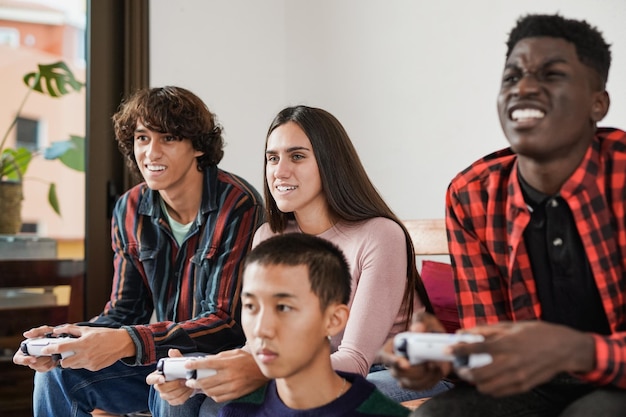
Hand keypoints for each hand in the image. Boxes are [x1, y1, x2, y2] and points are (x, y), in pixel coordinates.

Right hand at [13, 325, 58, 371]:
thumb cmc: (49, 335)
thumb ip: (36, 331)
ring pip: (43, 367)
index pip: (18, 359)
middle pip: (33, 365)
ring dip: (50, 359)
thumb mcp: (44, 331)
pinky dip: (55, 362)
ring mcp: (37, 364)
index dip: (25, 360)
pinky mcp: (46, 367)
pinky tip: (56, 356)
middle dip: (43, 359)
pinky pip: (50, 367)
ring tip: (54, 352)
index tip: (34, 359)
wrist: (60, 340)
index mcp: (25, 349)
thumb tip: (26, 334)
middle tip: (50, 353)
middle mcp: (30, 358)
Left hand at [33, 324, 134, 370]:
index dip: (50, 349)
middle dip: (62, 359)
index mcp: (82, 343)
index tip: (44, 350)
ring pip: (73, 366)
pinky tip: (90, 356)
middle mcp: (85, 354)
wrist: (122, 343)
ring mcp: (89, 363)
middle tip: (65, 354)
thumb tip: (57, 330)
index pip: (61, 348)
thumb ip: (72, 330)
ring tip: (80, 354)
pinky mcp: (93, 368)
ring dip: (72, 361)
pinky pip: (82, 367)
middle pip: (64, 363)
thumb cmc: (105, 334)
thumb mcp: (88, 329)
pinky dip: (83, 362)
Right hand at [147, 349, 196, 405]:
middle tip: (183, 380)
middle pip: (161, 389)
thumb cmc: (180, 369)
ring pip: (170, 396)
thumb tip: (172, 351)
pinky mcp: (172, 400)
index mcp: (157, 375)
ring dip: (181, 390)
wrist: (188, 378)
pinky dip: (185, 395)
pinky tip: (189, 389)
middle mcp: (159, 386)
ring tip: (189, 383)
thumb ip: (176, 356)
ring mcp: (165, 395)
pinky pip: (177, 400)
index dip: (155, 380)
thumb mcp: (179, 362)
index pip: (150, 379)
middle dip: (174, 385)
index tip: (163, 378)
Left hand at [185, 348, 267, 401]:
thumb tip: (205, 360)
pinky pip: (219, 398)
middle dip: (194, 382)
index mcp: (228, 363)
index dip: (195, 365)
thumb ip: (219, 357)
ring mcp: (232, 386)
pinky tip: (211, 391)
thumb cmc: (248, 359)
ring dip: (203, 389)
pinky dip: (213, 395)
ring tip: (199, 386)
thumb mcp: (234, 353)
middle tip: (189, 381)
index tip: (187, 366)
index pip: (207, 364)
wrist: (263, 370)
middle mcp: (229, 375)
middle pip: (206, 381)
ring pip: (211, 391)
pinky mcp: (235, 394)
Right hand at [378, 311, 452, 390]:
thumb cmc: (427, 327)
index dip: (392, 361)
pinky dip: (432, 380)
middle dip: (414, 371)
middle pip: (397, 373)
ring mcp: (406, 375)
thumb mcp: (424, 319)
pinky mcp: (419, 382)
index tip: (406, 363)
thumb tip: (416, 329)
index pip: (384, 357)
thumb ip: (420, 322)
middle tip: (428, 362)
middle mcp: (395, 363)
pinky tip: (438, 369)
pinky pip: (422, 387)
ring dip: (424, 376)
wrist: (440, 341)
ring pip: (410, 383)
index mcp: (391, 347)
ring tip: (436, 364)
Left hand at [452, 321, 594, 396]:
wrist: (564, 349)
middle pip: (477, 374)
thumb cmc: (537, 333)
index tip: (447, 350)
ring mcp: (517, 377)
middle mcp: (511, 362)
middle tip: (459, 366)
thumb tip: (465, 332)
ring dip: (474, 381)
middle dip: (463, 371)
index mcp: (507, 344)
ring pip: (486, 387)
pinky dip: (488, 387)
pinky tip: (487, 379)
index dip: (458, 350)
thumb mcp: (511, 326)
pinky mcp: (523, 386)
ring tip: (472, 373)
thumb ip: (487, 330)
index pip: (475, 348)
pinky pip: (499, 392)